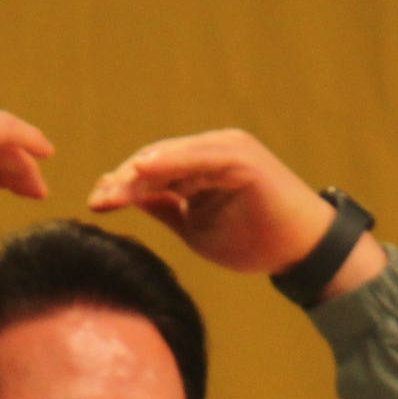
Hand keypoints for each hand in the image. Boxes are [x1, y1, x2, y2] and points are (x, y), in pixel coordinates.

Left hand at [88, 129, 385, 296]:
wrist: (302, 249)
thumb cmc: (254, 240)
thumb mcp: (196, 227)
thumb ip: (166, 208)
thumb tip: (131, 198)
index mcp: (199, 168)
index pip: (151, 174)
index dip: (122, 187)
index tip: (95, 203)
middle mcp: (210, 151)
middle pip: (155, 162)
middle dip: (124, 180)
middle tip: (98, 198)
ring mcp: (226, 149)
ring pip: (172, 157)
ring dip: (141, 172)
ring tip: (113, 187)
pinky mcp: (240, 155)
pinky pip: (199, 156)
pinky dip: (172, 161)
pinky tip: (145, 169)